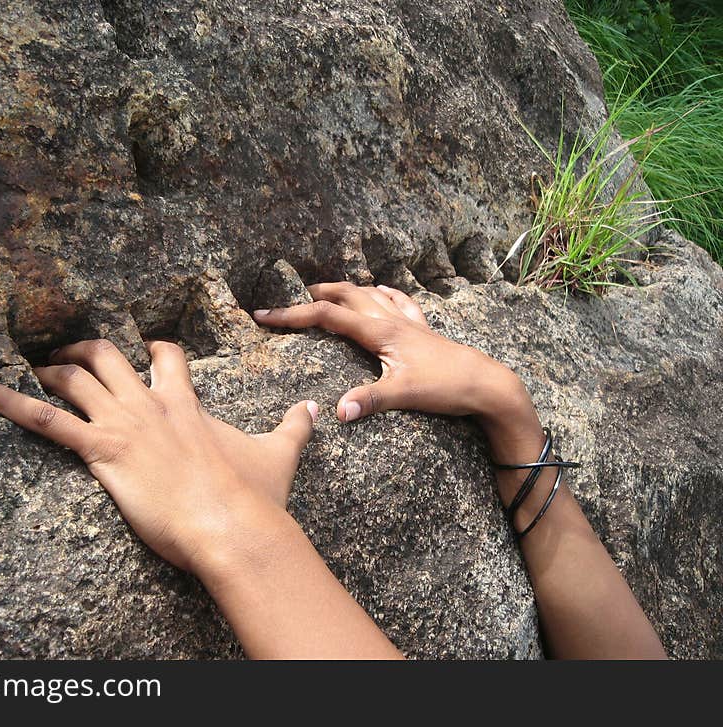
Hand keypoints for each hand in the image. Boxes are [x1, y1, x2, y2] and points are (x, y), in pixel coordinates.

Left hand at [0, 339, 318, 574]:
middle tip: (68, 357)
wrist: (231, 524)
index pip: (164, 355)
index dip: (149, 348)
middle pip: (106, 355)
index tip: (139, 350)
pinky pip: (45, 420)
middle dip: (83, 351)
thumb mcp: (278, 453)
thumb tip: (316, 409)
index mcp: (186, 401)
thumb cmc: (252, 494)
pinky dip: (8, 402)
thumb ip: (294, 426)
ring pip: (72, 378)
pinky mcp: (101, 450)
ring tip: (28, 370)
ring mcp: (123, 423)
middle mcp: (151, 402)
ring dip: (47, 370)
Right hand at [254, 282, 531, 429]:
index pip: (327, 317)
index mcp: (380, 332)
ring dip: (345, 290)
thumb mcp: (404, 395)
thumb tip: (336, 412)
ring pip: (370, 295)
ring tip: (326, 291)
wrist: (487, 384)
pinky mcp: (423, 331)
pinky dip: (384, 294)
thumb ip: (368, 400)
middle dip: (314, 295)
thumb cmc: (447, 386)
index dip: (292, 315)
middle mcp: (391, 320)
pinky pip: (400, 302)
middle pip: (346, 296)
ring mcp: (409, 323)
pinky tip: (384, 290)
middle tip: (289, 299)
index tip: (264, 315)